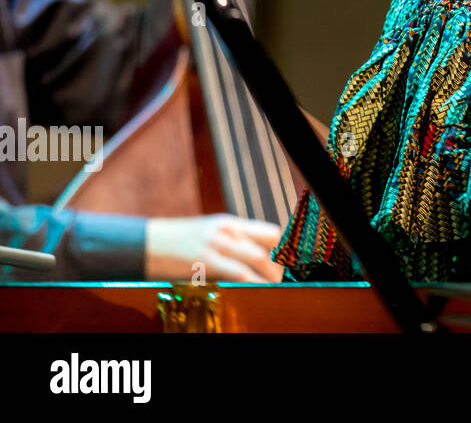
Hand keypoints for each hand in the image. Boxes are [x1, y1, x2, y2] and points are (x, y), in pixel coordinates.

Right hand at [144, 214, 283, 282]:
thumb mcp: (204, 237)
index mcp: (228, 223)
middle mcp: (227, 230)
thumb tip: (247, 264)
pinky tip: (259, 292)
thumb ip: (226, 245)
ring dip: (271, 276)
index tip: (286, 267)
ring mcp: (217, 243)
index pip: (270, 232)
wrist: (139, 244)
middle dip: (279, 266)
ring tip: (275, 290)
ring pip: (259, 258)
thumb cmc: (170, 245)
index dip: (282, 251)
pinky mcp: (206, 260)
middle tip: (283, 282)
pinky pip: (240, 273)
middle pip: (269, 245)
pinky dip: (254, 283)